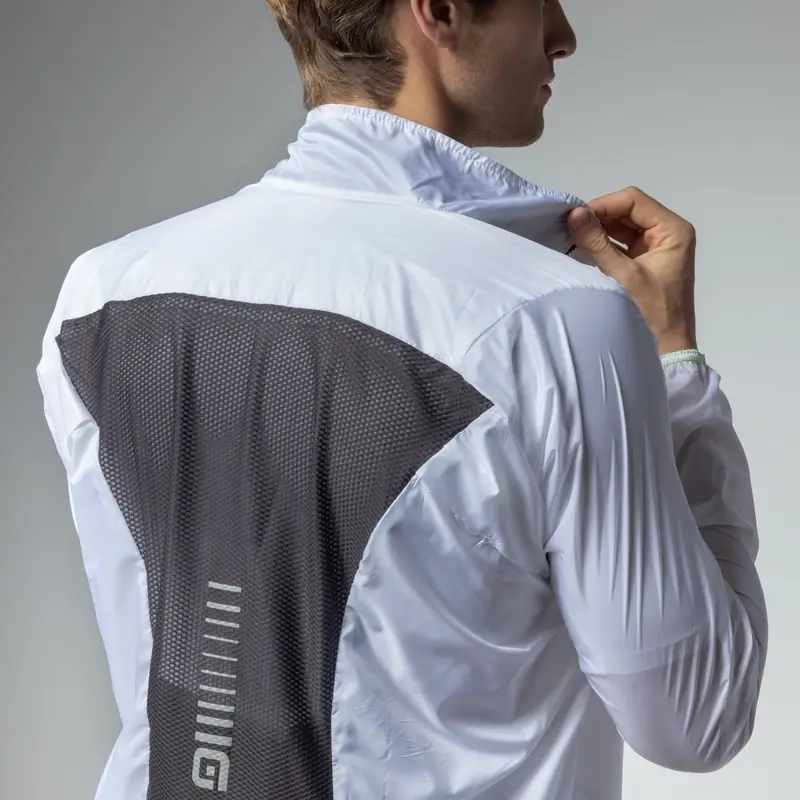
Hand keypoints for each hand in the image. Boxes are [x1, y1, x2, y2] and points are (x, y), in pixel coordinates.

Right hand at [566, 186, 697, 355]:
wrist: (666, 353)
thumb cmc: (650, 314)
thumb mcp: (622, 277)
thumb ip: (596, 243)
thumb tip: (574, 213)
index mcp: (673, 231)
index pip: (633, 201)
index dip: (602, 205)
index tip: (574, 219)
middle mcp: (668, 234)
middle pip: (627, 212)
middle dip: (598, 218)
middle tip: (568, 229)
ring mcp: (657, 249)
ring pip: (622, 228)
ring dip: (598, 232)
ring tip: (571, 239)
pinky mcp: (646, 264)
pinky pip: (621, 245)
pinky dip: (602, 246)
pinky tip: (582, 251)